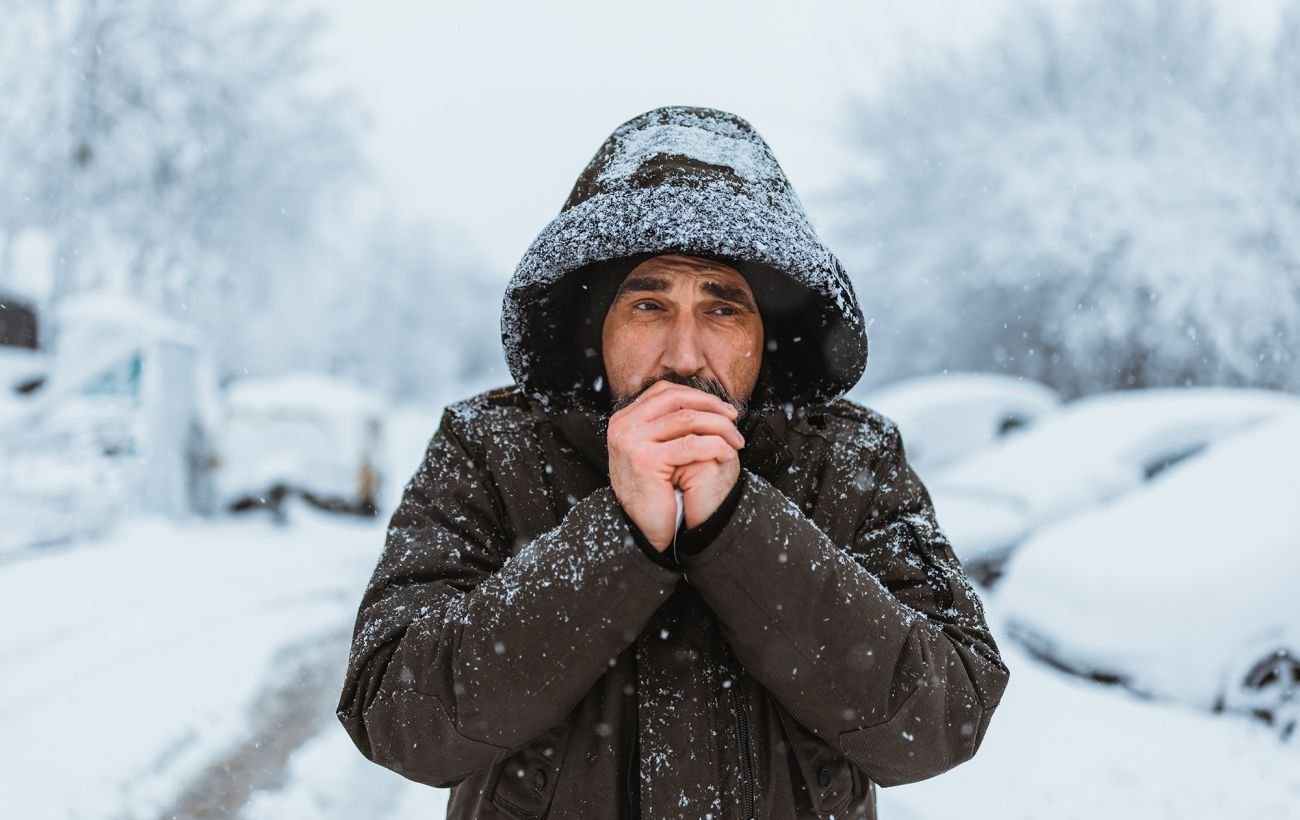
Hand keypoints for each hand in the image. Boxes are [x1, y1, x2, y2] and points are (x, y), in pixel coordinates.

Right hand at [607, 380, 744, 551]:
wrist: (643, 529)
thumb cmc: (654, 493)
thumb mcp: (653, 450)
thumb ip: (664, 425)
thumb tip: (699, 400)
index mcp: (623, 420)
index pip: (665, 392)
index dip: (697, 395)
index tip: (721, 408)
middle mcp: (622, 426)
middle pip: (675, 399)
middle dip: (711, 406)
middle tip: (734, 418)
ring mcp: (631, 441)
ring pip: (687, 419)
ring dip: (719, 427)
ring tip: (736, 439)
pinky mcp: (645, 460)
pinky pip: (690, 445)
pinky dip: (715, 446)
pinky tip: (727, 454)